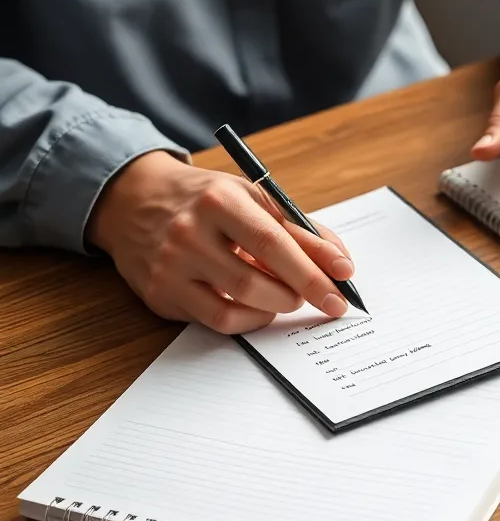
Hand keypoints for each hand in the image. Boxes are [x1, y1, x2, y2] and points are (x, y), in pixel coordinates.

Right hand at [86, 151, 354, 333]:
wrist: (136, 199)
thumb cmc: (208, 199)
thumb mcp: (254, 199)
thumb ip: (301, 230)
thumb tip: (341, 266)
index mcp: (220, 200)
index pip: (273, 243)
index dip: (311, 272)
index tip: (342, 290)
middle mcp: (189, 233)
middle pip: (254, 281)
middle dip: (297, 295)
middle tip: (319, 297)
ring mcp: (170, 267)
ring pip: (235, 307)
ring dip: (274, 309)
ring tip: (286, 297)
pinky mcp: (160, 295)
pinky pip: (215, 321)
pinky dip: (248, 320)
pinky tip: (257, 307)